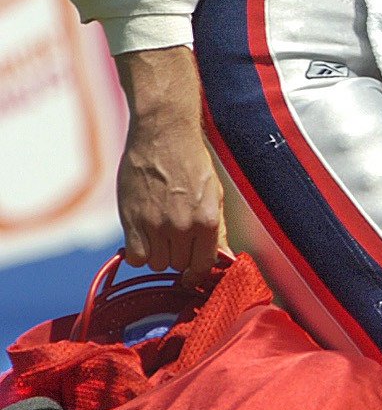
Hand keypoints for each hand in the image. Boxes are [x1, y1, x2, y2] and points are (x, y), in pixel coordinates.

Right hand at [114, 46, 224, 276]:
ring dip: (158, 253)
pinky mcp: (132, 220)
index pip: (203, 265)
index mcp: (207, 221)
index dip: (197, 273)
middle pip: (178, 265)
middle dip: (178, 256)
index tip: (191, 274)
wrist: (163, 135)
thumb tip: (223, 258)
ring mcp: (156, 224)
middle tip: (174, 237)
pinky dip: (139, 252)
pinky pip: (135, 257)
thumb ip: (217, 229)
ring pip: (157, 263)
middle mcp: (183, 226)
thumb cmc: (191, 162)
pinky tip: (143, 237)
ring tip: (159, 232)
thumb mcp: (214, 194)